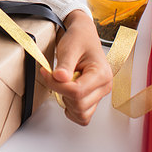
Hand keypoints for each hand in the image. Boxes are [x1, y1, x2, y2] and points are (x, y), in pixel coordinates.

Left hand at [39, 9, 112, 125]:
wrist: (83, 36)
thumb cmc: (79, 40)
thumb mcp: (69, 47)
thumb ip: (65, 64)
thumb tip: (60, 78)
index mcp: (102, 73)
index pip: (77, 91)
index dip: (57, 85)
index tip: (46, 73)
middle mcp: (104, 86)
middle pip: (79, 104)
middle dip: (61, 92)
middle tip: (55, 76)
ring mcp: (100, 94)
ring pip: (81, 114)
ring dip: (67, 101)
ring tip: (64, 83)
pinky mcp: (93, 99)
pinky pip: (82, 116)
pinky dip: (72, 109)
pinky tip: (66, 93)